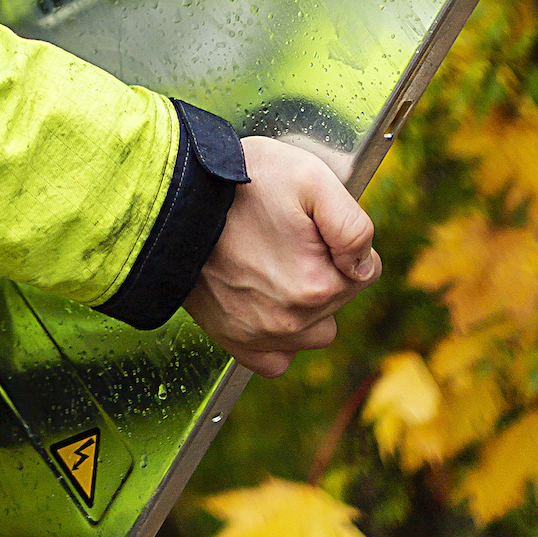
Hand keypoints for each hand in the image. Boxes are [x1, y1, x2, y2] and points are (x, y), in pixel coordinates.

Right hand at [184, 136, 380, 378]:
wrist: (171, 201)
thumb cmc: (238, 185)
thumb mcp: (309, 178)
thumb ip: (353, 224)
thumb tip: (365, 263)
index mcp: (319, 285)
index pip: (365, 269)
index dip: (341, 240)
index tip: (310, 223)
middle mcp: (294, 322)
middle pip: (339, 298)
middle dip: (323, 267)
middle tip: (284, 235)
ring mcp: (264, 336)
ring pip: (314, 330)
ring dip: (305, 305)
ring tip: (272, 265)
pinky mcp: (237, 342)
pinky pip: (277, 358)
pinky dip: (278, 337)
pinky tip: (264, 302)